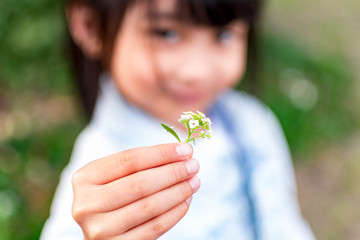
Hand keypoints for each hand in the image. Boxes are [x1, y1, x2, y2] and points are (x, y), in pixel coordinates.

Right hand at [71, 143, 199, 239]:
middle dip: (173, 172)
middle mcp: (86, 204)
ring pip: (149, 206)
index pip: (130, 160)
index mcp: (84, 178)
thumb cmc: (114, 194)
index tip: (186, 150)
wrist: (102, 230)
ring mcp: (99, 229)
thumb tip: (183, 153)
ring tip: (194, 181)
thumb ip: (141, 163)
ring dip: (178, 192)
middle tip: (194, 165)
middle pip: (140, 183)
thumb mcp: (116, 175)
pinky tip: (186, 201)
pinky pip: (154, 228)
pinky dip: (174, 213)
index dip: (161, 153)